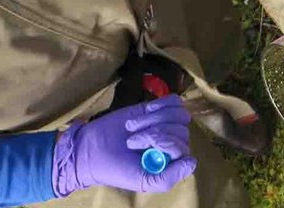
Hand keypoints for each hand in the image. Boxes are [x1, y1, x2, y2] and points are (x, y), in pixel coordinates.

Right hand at [53, 95, 195, 195]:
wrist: (92, 147)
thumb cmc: (116, 168)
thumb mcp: (142, 181)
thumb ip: (167, 178)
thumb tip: (191, 162)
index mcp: (171, 162)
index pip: (182, 147)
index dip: (161, 142)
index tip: (135, 145)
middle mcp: (172, 143)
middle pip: (181, 130)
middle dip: (153, 132)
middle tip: (131, 139)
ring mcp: (167, 124)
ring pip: (179, 114)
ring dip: (154, 118)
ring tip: (134, 127)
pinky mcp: (158, 109)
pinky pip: (174, 101)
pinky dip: (160, 104)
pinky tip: (146, 110)